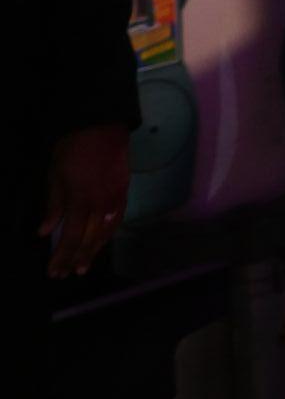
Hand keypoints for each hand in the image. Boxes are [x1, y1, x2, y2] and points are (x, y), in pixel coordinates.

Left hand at [40, 124, 130, 277]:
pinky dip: (109, 233)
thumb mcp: (55, 175)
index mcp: (81, 201)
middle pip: (90, 239)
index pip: (71, 237)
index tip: (54, 271)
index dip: (62, 257)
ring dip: (95, 250)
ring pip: (106, 232)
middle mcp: (100, 204)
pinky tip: (103, 239)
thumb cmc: (73, 148)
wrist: (102, 125)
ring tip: (85, 263)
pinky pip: (118, 218)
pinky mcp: (125, 190)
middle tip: (69, 273)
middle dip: (78, 258)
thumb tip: (45, 231)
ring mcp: (115, 198)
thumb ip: (53, 205)